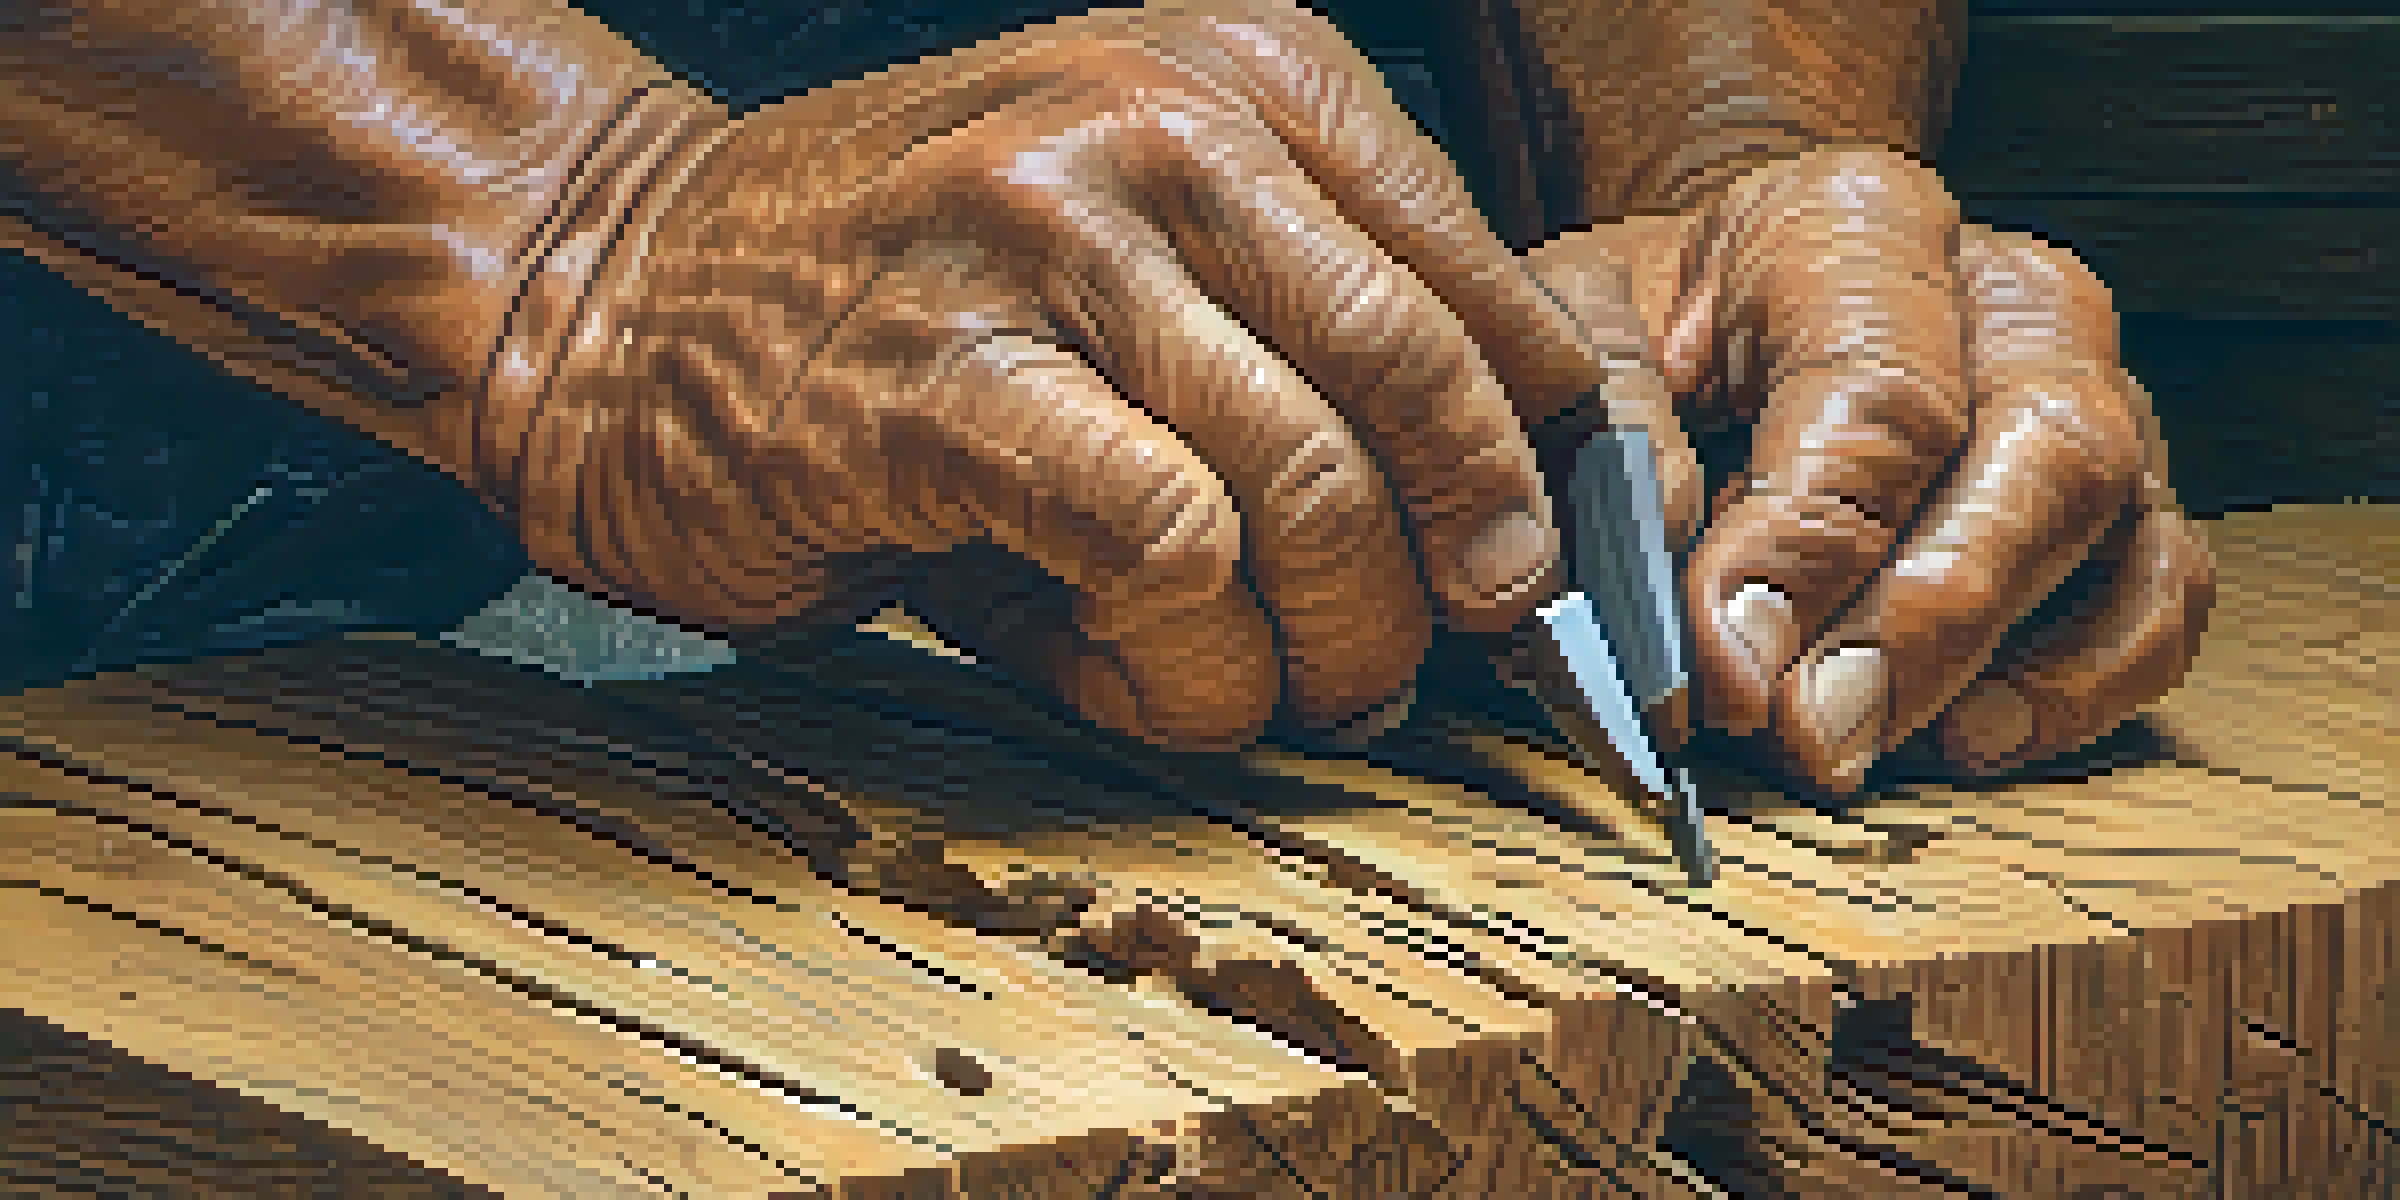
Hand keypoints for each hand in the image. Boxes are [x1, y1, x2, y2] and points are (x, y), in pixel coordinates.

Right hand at [485, 0, 1622, 750]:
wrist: (610, 295)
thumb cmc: (907, 305)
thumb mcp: (1144, 265)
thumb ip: (1318, 359)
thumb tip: (1498, 544)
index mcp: (1247, 75)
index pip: (1490, 291)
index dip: (1534, 468)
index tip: (1512, 582)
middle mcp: (1161, 124)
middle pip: (1422, 385)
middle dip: (1446, 574)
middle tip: (1401, 664)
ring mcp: (1041, 236)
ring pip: (1305, 482)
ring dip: (1310, 645)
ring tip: (1250, 694)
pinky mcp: (935, 375)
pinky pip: (1159, 540)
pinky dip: (1179, 656)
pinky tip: (1134, 680)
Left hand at [1527, 147, 2216, 794]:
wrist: (1714, 307)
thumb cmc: (1648, 330)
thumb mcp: (1575, 333)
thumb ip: (1615, 430)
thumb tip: (1688, 584)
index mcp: (1863, 227)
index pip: (1880, 392)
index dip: (1807, 547)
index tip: (1728, 666)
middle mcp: (2008, 294)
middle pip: (2041, 449)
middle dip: (1927, 619)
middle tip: (1815, 735)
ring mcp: (2092, 388)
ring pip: (2116, 517)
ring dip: (2006, 658)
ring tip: (1884, 743)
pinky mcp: (2126, 494)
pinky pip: (2164, 592)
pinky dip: (2088, 681)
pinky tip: (1974, 735)